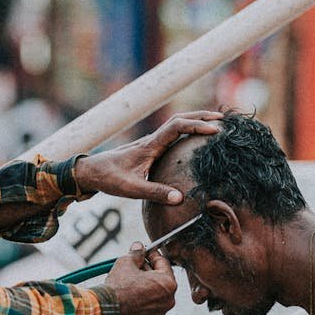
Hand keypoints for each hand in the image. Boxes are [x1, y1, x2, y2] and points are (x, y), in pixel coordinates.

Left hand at [74, 112, 221, 203]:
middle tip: (223, 119)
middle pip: (180, 120)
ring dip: (196, 121)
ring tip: (216, 124)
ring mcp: (152, 143)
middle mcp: (152, 140)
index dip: (196, 125)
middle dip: (201, 117)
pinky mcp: (151, 149)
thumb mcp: (131, 189)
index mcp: (150, 145)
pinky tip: (197, 140)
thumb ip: (155, 193)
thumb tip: (180, 198)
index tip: (214, 129)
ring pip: (177, 125)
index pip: (176, 127)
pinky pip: (173, 135)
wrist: (92, 171)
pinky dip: (188, 131)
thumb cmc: (110, 178)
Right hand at [105, 243, 176, 314]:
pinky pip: (149, 302)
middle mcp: (168, 299)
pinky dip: (142, 295)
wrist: (106, 309)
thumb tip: (139, 247)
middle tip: (136, 262)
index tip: (145, 251)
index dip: (152, 254)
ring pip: (155, 291)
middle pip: (161, 277)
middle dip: (148, 268)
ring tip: (130, 275)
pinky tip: (130, 289)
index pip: (163, 262)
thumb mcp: (127, 262)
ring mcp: (159, 311)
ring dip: (145, 282)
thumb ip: (136, 253)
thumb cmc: (119, 287)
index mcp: (168, 283)